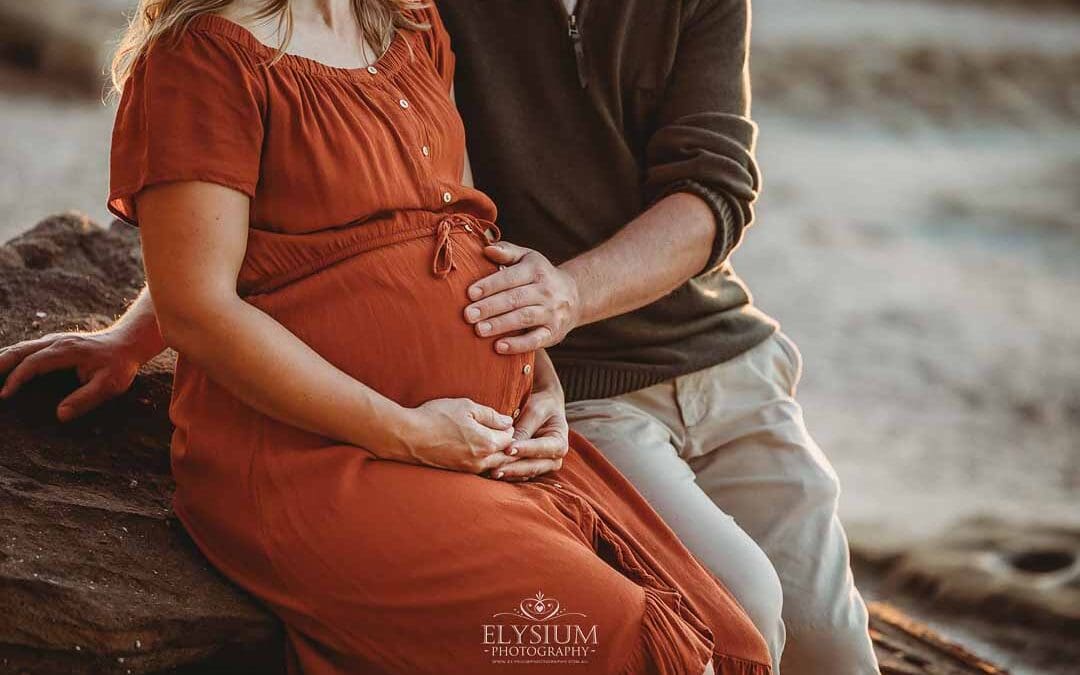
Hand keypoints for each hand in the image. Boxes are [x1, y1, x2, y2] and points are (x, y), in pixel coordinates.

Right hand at [0, 331, 141, 421]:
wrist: (127, 343)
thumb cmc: (120, 365)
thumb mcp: (110, 385)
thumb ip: (86, 399)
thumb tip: (59, 416)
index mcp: (66, 351)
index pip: (33, 363)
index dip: (17, 378)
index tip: (4, 395)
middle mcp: (55, 342)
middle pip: (18, 350)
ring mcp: (52, 341)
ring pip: (18, 348)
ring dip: (0, 360)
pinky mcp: (51, 344)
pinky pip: (24, 349)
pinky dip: (9, 358)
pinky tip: (0, 369)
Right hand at [394, 398, 517, 473]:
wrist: (409, 436)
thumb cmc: (436, 417)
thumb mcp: (466, 407)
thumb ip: (490, 415)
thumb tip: (507, 422)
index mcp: (488, 443)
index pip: (511, 437)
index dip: (507, 427)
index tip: (501, 421)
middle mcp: (482, 461)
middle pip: (506, 455)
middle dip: (506, 444)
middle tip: (499, 432)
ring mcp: (470, 469)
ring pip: (494, 465)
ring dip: (496, 455)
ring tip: (490, 441)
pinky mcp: (459, 473)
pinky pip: (480, 470)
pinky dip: (484, 463)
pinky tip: (476, 452)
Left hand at [463, 242, 579, 354]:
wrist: (574, 296)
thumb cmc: (539, 276)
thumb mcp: (527, 258)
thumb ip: (507, 251)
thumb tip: (487, 248)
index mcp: (536, 270)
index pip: (510, 277)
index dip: (490, 285)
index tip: (469, 293)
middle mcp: (546, 291)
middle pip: (515, 299)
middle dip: (490, 307)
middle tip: (467, 315)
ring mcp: (552, 312)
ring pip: (524, 318)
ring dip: (500, 325)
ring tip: (479, 330)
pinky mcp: (553, 333)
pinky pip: (536, 340)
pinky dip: (518, 345)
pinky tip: (499, 347)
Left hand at [493, 352, 568, 481]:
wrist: (544, 408)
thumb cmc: (541, 406)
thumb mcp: (535, 411)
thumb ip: (525, 429)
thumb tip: (510, 446)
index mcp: (559, 443)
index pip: (542, 448)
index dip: (525, 449)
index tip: (508, 449)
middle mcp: (554, 459)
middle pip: (534, 466)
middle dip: (514, 468)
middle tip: (495, 468)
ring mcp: (542, 466)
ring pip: (525, 473)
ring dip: (508, 473)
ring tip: (491, 472)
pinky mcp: (531, 468)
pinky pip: (519, 474)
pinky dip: (506, 474)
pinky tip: (492, 472)